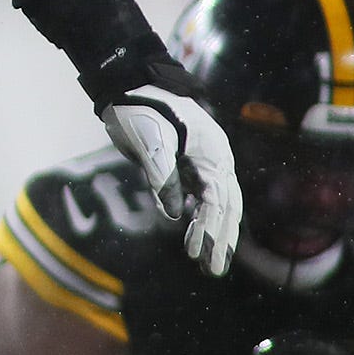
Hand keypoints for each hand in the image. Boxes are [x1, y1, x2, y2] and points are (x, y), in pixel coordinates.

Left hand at [99, 78, 240, 275]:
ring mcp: (203, 162)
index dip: (211, 231)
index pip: (219, 201)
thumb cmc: (141, 109)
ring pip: (215, 203)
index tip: (199, 256)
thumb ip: (162, 177)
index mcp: (213, 153)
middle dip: (220, 239)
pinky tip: (191, 235)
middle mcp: (215, 159)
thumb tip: (175, 214)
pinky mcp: (186, 164)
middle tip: (212, 270)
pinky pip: (199, 195)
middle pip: (225, 207)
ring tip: (201, 259)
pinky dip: (198, 216)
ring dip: (210, 231)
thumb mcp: (150, 143)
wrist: (128, 84)